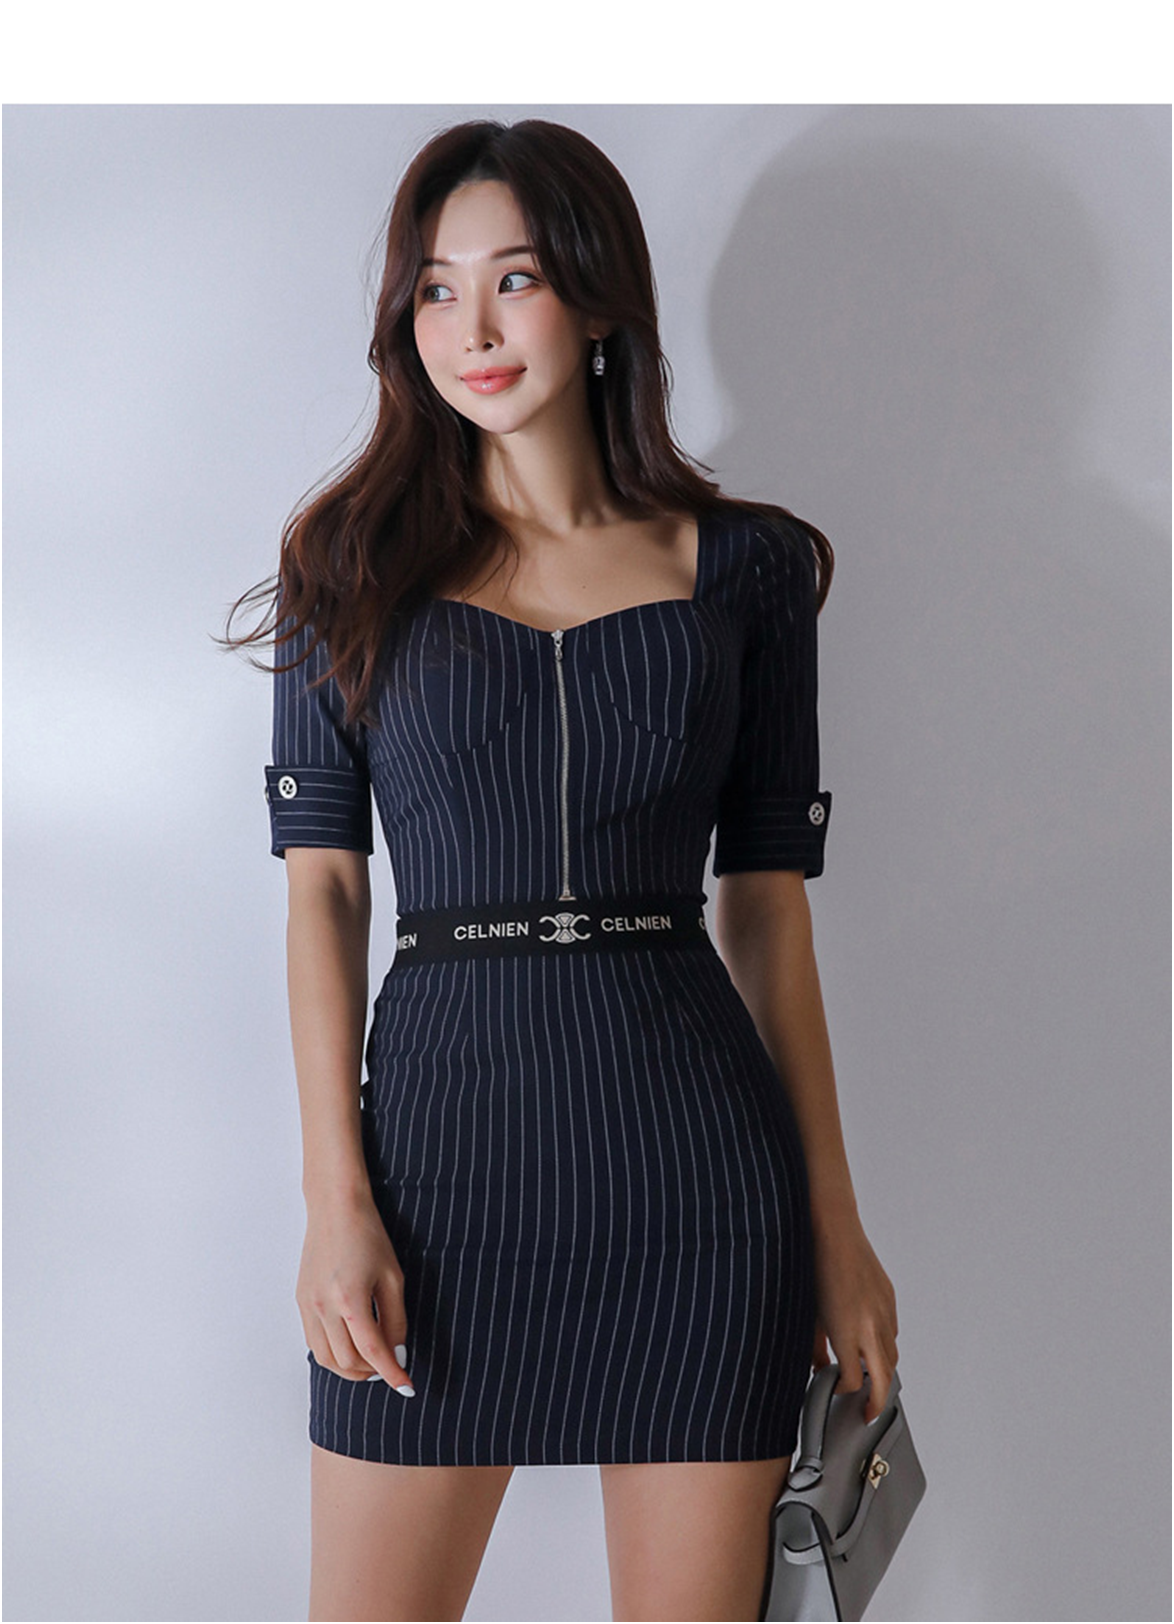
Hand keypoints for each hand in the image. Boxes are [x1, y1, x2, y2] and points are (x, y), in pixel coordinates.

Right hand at [296, 1193, 414, 1395]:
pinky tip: (350, 1346)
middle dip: (372, 1372)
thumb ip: (395, 1319)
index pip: (373, 1352)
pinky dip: (333, 1354)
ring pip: (326, 1359)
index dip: (392, 1374)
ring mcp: (308, 1306)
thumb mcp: (392, 1277)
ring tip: (371, 1363)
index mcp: (351, 1300)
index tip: (407, 1387)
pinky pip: (314, 1342)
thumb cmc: (368, 1236)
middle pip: (348, 1362)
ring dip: (350, 1369)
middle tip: (391, 1367)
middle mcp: (324, 1308)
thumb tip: (397, 1353)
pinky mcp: (300, 1302)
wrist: (335, 1208)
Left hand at [809, 1214, 898, 1425]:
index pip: (854, 1381)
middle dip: (877, 1402)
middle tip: (868, 1412)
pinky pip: (892, 1331)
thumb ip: (814, 1347)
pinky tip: (869, 1340)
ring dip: (882, 1370)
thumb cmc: (814, 1268)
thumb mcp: (808, 1315)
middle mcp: (870, 1327)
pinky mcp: (889, 1298)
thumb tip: (819, 1367)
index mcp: (846, 1334)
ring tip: (867, 1375)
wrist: (833, 1232)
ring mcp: (883, 1312)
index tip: (835, 1389)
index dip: (844, 1391)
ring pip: (892, 1356)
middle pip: (883, 1380)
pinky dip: (884, 1343)